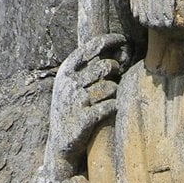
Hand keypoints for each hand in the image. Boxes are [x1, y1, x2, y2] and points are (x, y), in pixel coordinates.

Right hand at [45, 33, 127, 176]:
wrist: (61, 143)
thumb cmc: (71, 110)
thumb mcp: (70, 85)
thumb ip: (87, 69)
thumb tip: (115, 54)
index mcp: (65, 71)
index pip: (89, 48)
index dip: (108, 41)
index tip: (122, 39)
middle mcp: (69, 83)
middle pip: (105, 67)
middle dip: (115, 70)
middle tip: (115, 76)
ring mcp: (76, 101)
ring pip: (111, 87)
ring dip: (114, 93)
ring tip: (106, 99)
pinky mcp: (85, 119)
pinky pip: (110, 106)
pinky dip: (113, 108)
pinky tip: (110, 111)